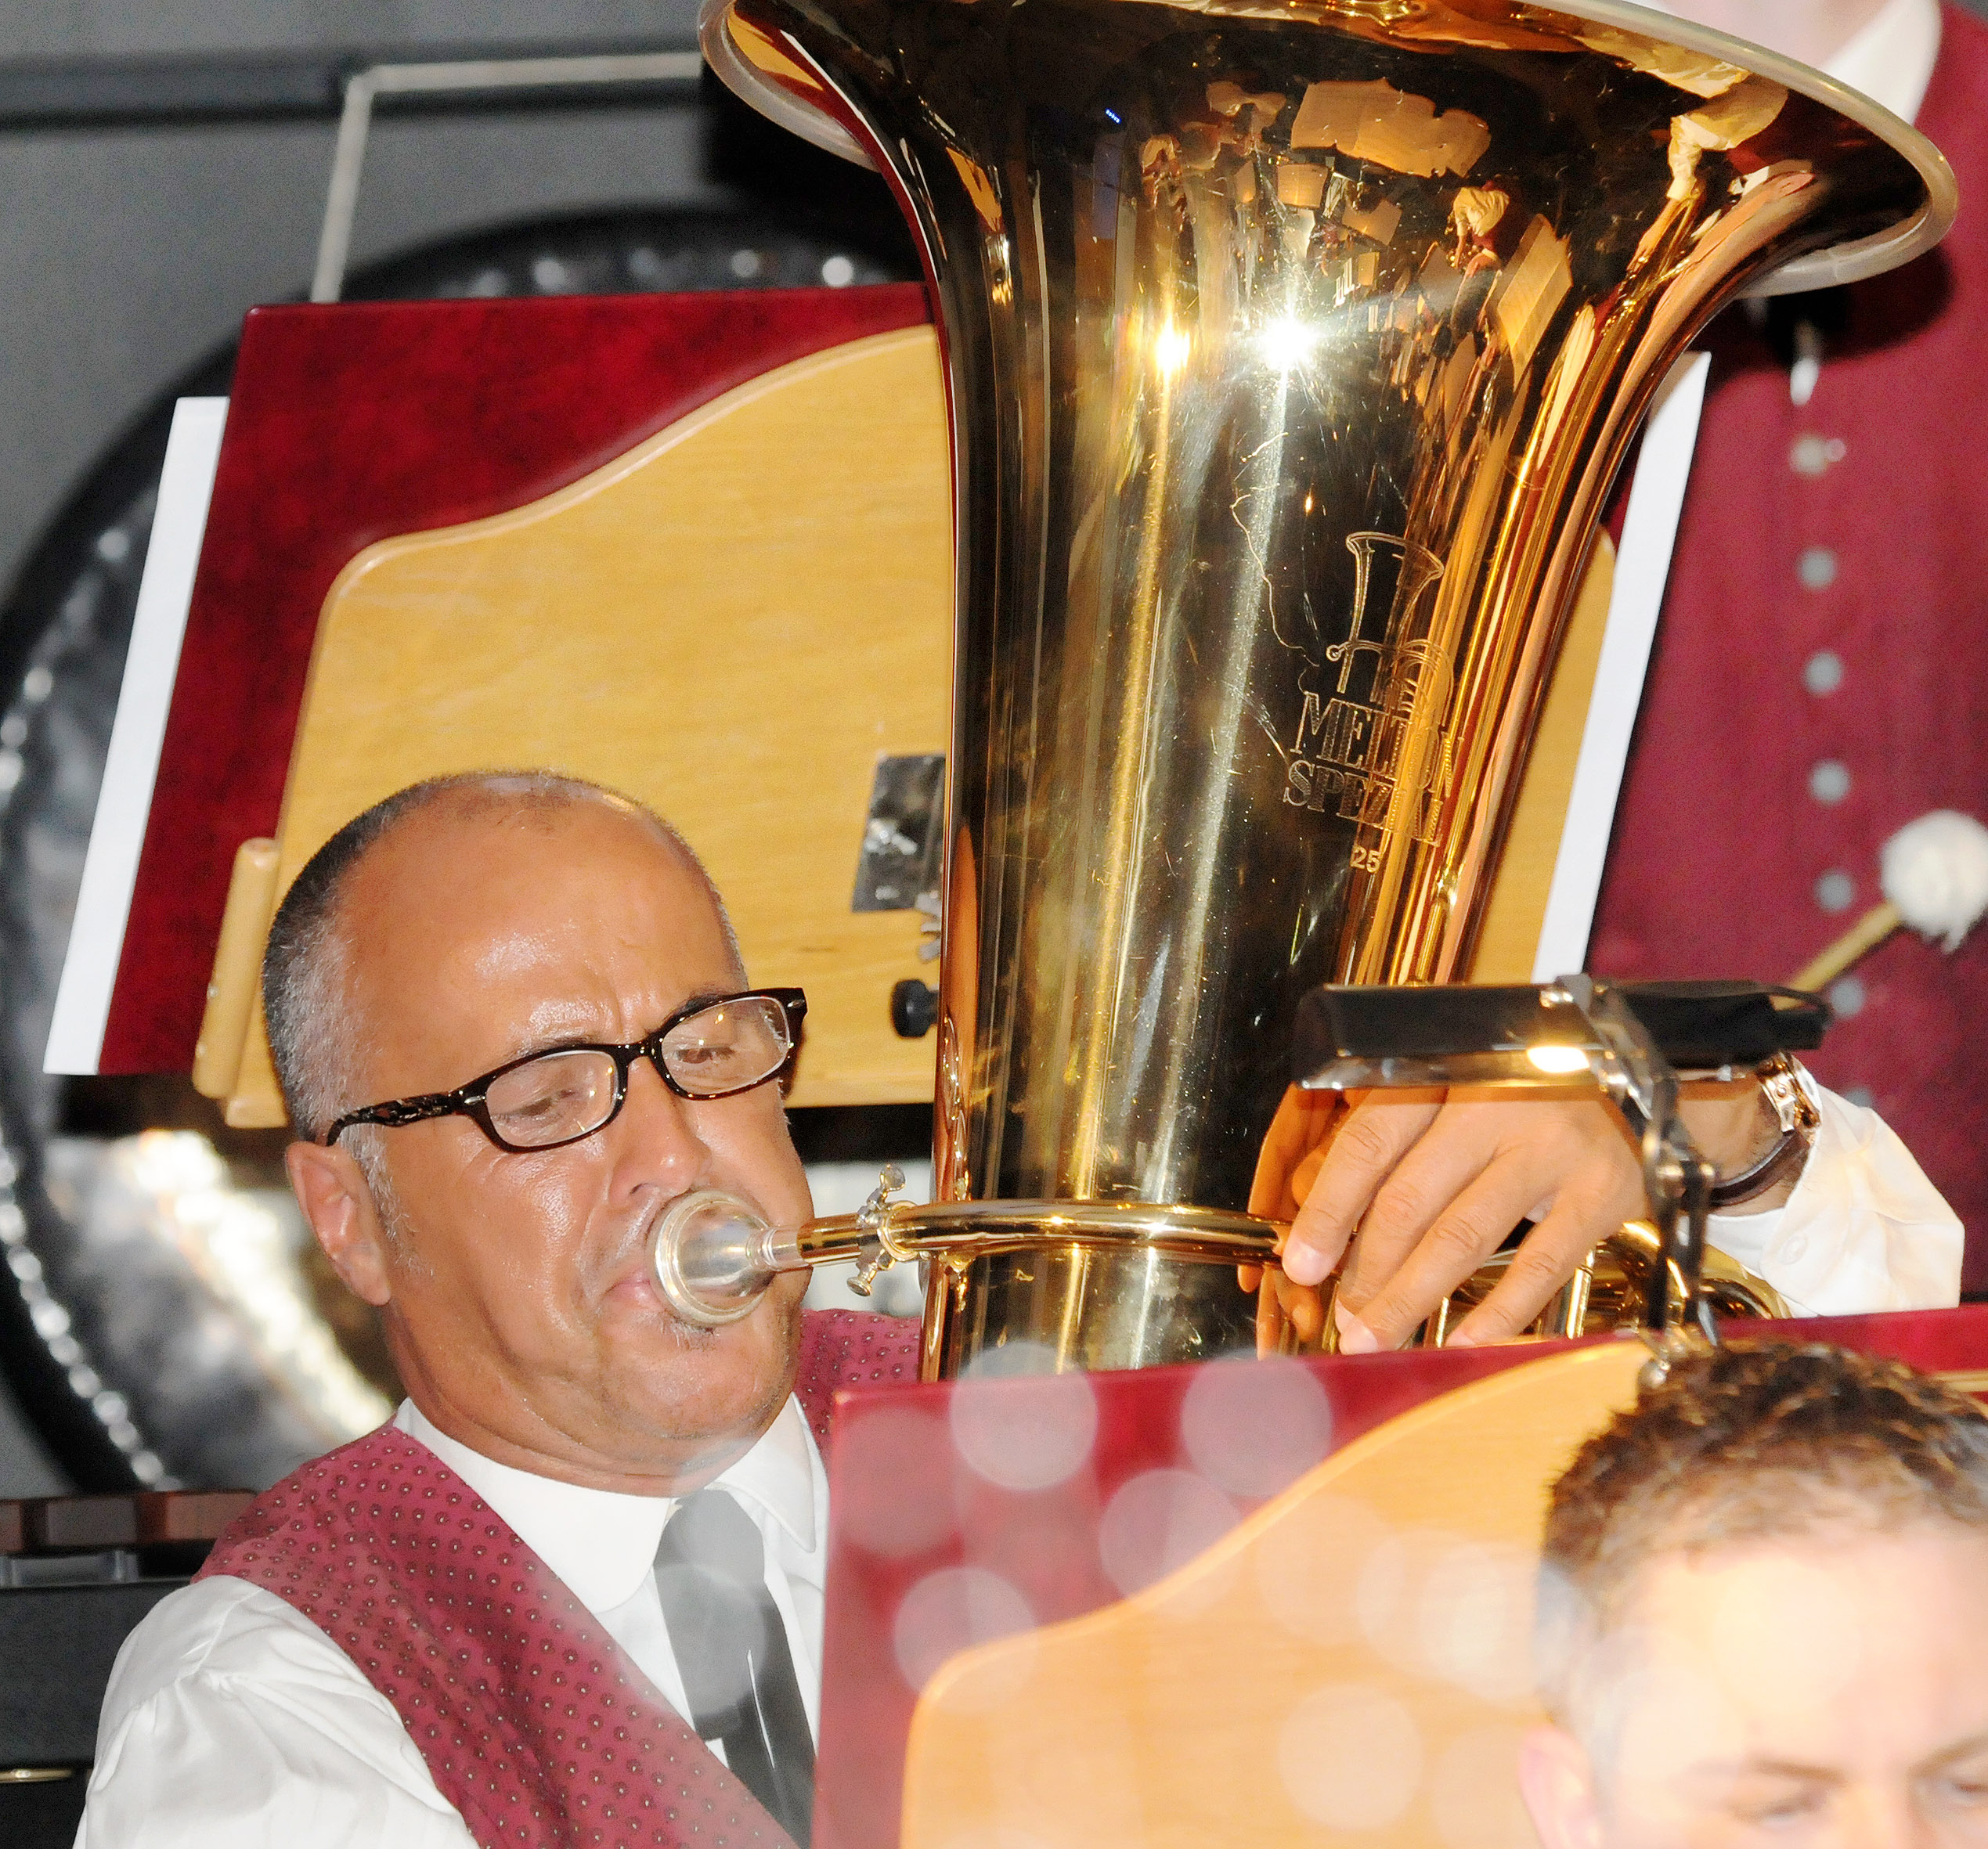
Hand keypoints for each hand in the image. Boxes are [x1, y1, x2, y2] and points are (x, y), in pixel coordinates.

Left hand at [1273, 1081, 1786, 1351]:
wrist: (1654, 1073)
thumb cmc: (1539, 1088)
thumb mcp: (1468, 1087)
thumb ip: (1406, 1136)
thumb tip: (1326, 1212)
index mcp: (1450, 1073)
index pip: (1372, 1142)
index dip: (1331, 1206)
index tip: (1302, 1261)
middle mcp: (1495, 1104)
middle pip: (1409, 1197)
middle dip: (1365, 1268)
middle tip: (1340, 1317)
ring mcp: (1551, 1148)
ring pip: (1462, 1235)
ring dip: (1410, 1295)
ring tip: (1375, 1336)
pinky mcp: (1602, 1192)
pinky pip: (1541, 1264)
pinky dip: (1499, 1310)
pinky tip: (1463, 1341)